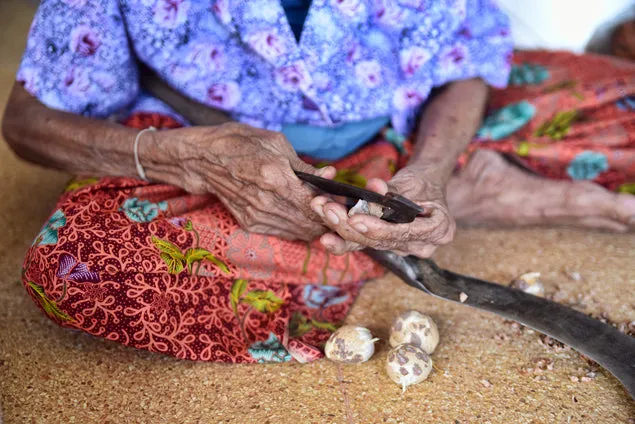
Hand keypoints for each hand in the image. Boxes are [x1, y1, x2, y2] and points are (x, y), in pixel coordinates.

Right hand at [150, 122, 335, 239]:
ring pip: (300, 232)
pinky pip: (285, 232)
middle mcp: (268, 203)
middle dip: (329, 219)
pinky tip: (301, 213)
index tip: (343, 201)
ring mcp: (258, 216)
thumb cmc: (241, 143)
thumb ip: (304, 166)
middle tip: (337, 209)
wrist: (203, 159)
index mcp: (276, 178)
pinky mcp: (251, 223)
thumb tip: (330, 177)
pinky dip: (298, 226)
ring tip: (321, 212)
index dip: (334, 206)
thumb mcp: (277, 144)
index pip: (317, 204)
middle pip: (312, 223)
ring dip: (315, 225)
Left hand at [310, 165, 455, 257]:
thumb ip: (394, 188)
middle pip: (380, 241)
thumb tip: (374, 187)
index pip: (403, 233)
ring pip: (368, 244)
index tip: (355, 219)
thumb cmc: (424, 182)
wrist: (426, 188)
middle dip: (350, 227)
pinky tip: (325, 238)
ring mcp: (402, 248)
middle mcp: (421, 246)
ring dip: (340, 230)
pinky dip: (342, 238)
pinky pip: (362, 244)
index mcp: (439, 230)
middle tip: (327, 209)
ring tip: (321, 212)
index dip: (377, 228)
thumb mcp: (415, 180)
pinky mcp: (385, 245)